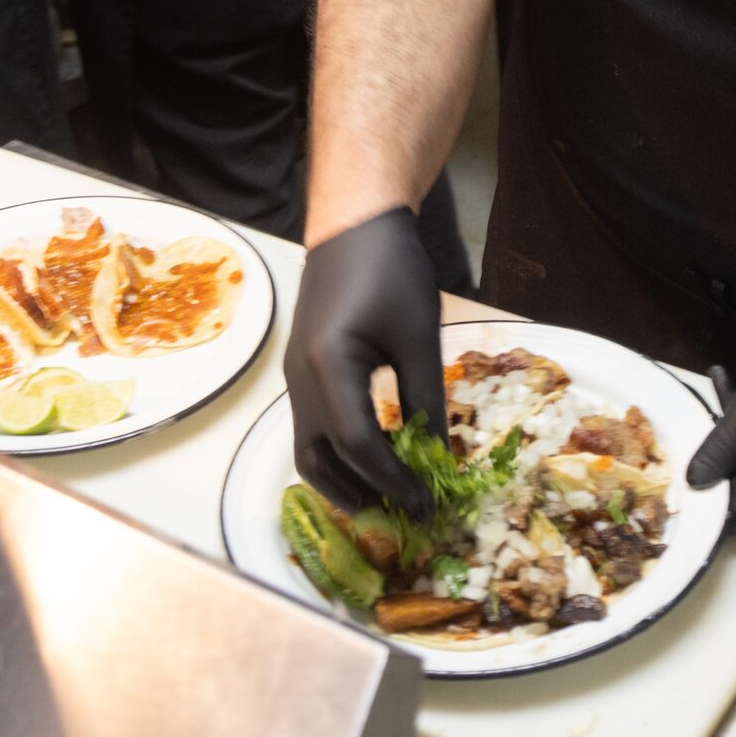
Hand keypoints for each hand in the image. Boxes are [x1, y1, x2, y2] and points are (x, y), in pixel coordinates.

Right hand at [283, 206, 445, 518]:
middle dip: (357, 493)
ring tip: (390, 492)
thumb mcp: (418, 336)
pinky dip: (342, 449)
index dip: (392, 481)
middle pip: (316, 459)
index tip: (426, 505)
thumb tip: (440, 461)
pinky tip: (380, 450)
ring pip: (310, 446)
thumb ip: (425, 401)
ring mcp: (295, 374)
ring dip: (345, 477)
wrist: (355, 222)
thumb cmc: (390, 270)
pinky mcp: (304, 368)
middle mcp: (299, 379)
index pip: (357, 446)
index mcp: (327, 368)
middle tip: (402, 513)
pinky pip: (315, 424)